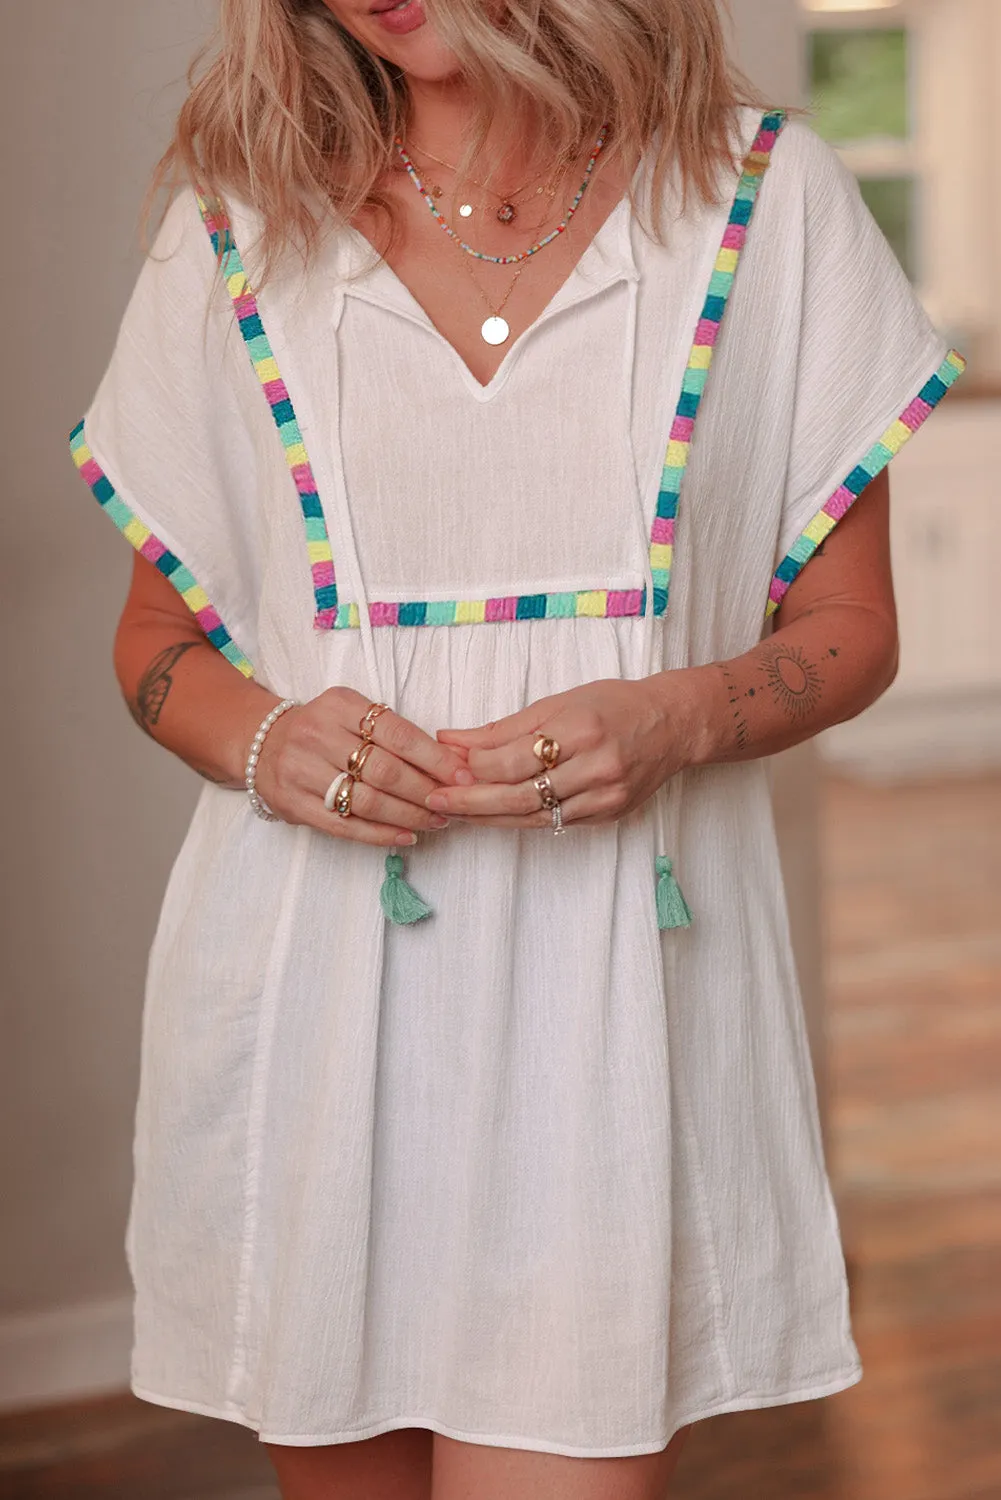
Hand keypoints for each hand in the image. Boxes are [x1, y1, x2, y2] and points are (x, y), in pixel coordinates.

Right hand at [255, 687, 474, 845]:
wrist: (260, 743)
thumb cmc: (322, 729)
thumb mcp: (350, 712)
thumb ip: (391, 731)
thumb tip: (448, 761)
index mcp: (340, 705)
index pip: (398, 734)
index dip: (435, 758)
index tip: (464, 776)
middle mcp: (317, 735)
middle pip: (385, 771)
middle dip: (426, 791)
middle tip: (452, 804)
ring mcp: (301, 771)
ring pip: (367, 801)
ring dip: (408, 816)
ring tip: (436, 822)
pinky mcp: (293, 804)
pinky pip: (344, 825)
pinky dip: (379, 834)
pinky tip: (405, 836)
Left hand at [431, 676, 694, 828]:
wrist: (673, 724)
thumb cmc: (614, 704)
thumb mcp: (559, 703)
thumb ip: (504, 727)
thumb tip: (452, 740)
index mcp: (582, 729)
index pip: (516, 758)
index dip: (477, 764)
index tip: (447, 762)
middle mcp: (597, 766)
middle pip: (521, 794)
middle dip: (472, 800)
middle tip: (436, 799)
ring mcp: (606, 796)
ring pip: (534, 816)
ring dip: (490, 816)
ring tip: (456, 810)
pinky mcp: (609, 814)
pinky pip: (554, 822)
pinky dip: (519, 819)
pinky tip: (493, 815)